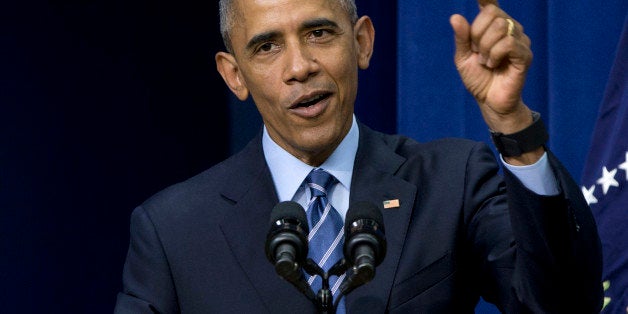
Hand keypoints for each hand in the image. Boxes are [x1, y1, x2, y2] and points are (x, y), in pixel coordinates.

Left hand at [450, 0, 532, 133]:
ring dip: (485, 48)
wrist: (489, 101)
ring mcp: (520, 40)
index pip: (490, 6)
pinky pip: (508, 43)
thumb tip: (455, 17)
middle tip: (478, 54)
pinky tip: (494, 65)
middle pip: (491, 15)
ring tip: (487, 63)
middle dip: (477, 36)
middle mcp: (510, 29)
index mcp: (493, 28)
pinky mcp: (525, 54)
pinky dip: (494, 54)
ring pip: (499, 28)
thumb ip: (461, 38)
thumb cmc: (478, 79)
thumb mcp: (463, 58)